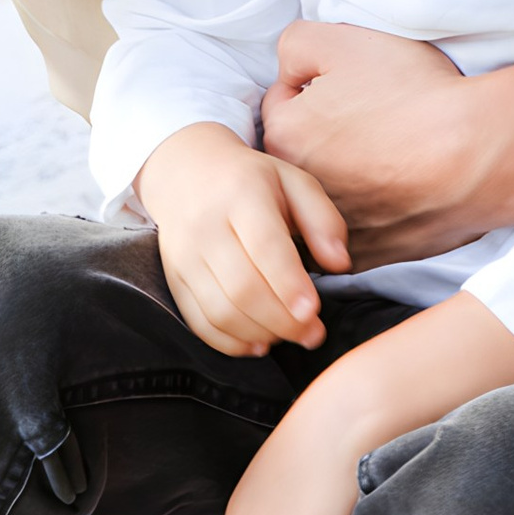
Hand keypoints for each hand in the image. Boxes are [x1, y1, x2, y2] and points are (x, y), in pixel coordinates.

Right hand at [137, 123, 350, 356]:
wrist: (186, 171)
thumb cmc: (250, 180)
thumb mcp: (295, 182)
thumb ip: (323, 221)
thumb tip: (339, 264)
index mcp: (242, 195)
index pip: (265, 248)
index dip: (289, 286)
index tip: (313, 312)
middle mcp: (206, 227)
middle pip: (242, 288)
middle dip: (282, 321)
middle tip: (313, 333)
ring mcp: (184, 256)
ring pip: (220, 311)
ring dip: (260, 334)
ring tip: (289, 335)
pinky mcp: (174, 279)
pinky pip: (198, 323)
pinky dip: (230, 343)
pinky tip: (258, 344)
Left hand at [261, 23, 513, 256]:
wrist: (480, 153)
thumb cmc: (416, 95)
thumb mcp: (344, 41)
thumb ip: (295, 47)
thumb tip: (289, 72)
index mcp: (283, 136)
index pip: (282, 101)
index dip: (319, 86)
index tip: (355, 89)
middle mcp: (297, 191)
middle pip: (299, 152)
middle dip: (324, 136)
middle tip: (373, 122)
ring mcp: (329, 230)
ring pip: (322, 195)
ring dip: (343, 180)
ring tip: (387, 159)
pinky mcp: (365, 258)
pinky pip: (351, 235)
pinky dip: (368, 217)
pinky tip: (397, 194)